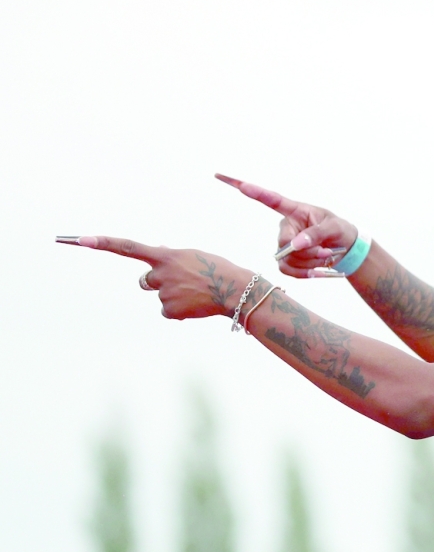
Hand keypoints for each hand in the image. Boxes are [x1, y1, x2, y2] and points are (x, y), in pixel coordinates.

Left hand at [74, 236, 254, 318]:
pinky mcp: (170, 310)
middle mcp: (160, 273)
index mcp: (165, 255)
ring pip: (160, 297)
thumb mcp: (193, 256)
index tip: (80, 240)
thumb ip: (172, 256)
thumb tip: (157, 252)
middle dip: (157, 283)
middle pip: (145, 281)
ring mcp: (164, 292)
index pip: (127, 247)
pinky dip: (181, 311)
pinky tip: (197, 306)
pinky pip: (168, 311)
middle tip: (183, 283)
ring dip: (175, 296)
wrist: (235, 290)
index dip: (103, 243)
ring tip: (197, 294)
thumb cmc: (218, 269)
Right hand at [215, 174, 357, 278]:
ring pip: (287, 260)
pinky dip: (306, 273)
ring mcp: (283, 245)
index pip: (270, 199)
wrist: (345, 248)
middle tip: (327, 250)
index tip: (234, 182)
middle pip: (284, 244)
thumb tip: (294, 245)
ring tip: (327, 255)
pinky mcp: (286, 262)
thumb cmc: (338, 230)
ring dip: (310, 262)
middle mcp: (285, 227)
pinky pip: (289, 272)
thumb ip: (315, 234)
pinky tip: (319, 270)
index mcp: (294, 210)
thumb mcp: (334, 227)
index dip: (252, 190)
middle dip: (308, 252)